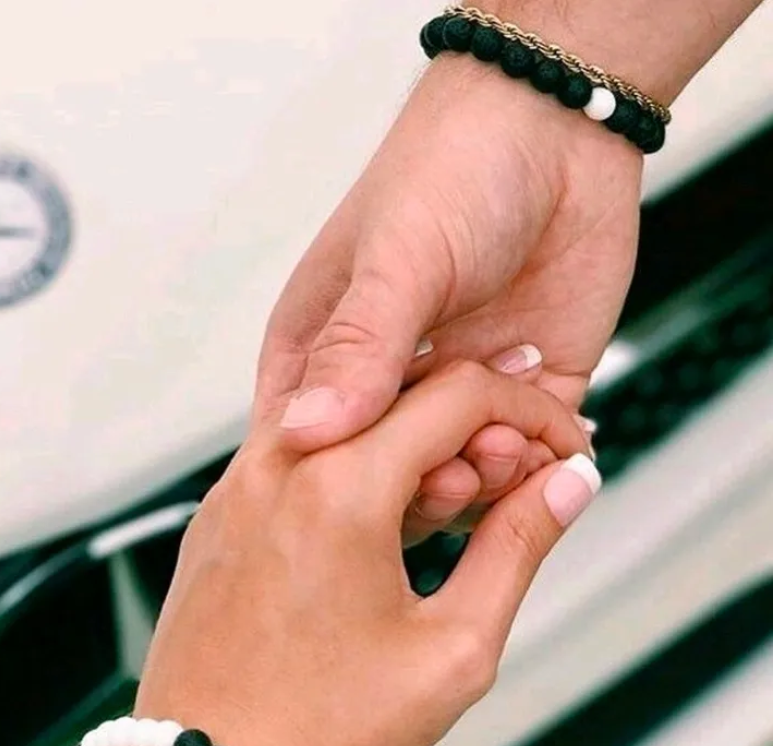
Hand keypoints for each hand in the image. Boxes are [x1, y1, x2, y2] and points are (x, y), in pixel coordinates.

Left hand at [136, 361, 597, 745]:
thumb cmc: (314, 737)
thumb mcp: (451, 650)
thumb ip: (516, 548)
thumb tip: (562, 485)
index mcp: (336, 488)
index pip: (461, 394)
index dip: (531, 412)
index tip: (560, 448)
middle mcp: (278, 465)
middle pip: (403, 391)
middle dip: (479, 423)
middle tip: (521, 479)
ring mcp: (241, 487)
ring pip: (351, 417)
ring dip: (418, 443)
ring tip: (462, 506)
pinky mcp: (224, 513)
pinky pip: (304, 454)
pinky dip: (361, 466)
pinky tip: (394, 520)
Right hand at [256, 54, 639, 535]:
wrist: (559, 130)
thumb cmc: (451, 172)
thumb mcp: (395, 260)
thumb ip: (358, 348)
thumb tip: (306, 433)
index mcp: (323, 353)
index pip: (310, 449)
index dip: (337, 485)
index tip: (372, 493)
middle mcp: (388, 384)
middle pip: (387, 481)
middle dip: (420, 488)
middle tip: (455, 471)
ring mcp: (457, 392)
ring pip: (459, 477)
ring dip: (484, 477)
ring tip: (507, 442)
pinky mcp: (525, 392)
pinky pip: (526, 457)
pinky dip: (536, 467)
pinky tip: (547, 447)